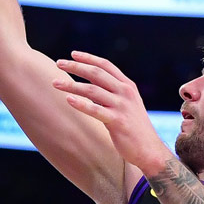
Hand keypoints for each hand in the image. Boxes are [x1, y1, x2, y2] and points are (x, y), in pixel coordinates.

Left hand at [53, 51, 169, 168]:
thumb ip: (112, 93)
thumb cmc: (134, 127)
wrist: (149, 149)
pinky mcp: (117, 121)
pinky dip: (81, 104)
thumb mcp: (128, 104)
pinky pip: (95, 110)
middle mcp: (125, 92)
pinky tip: (68, 99)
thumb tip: (89, 85)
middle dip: (76, 66)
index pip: (106, 65)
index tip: (72, 54)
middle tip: (58, 63)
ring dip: (71, 85)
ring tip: (55, 83)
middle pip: (96, 73)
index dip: (88, 58)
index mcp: (128, 86)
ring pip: (92, 90)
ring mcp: (122, 106)